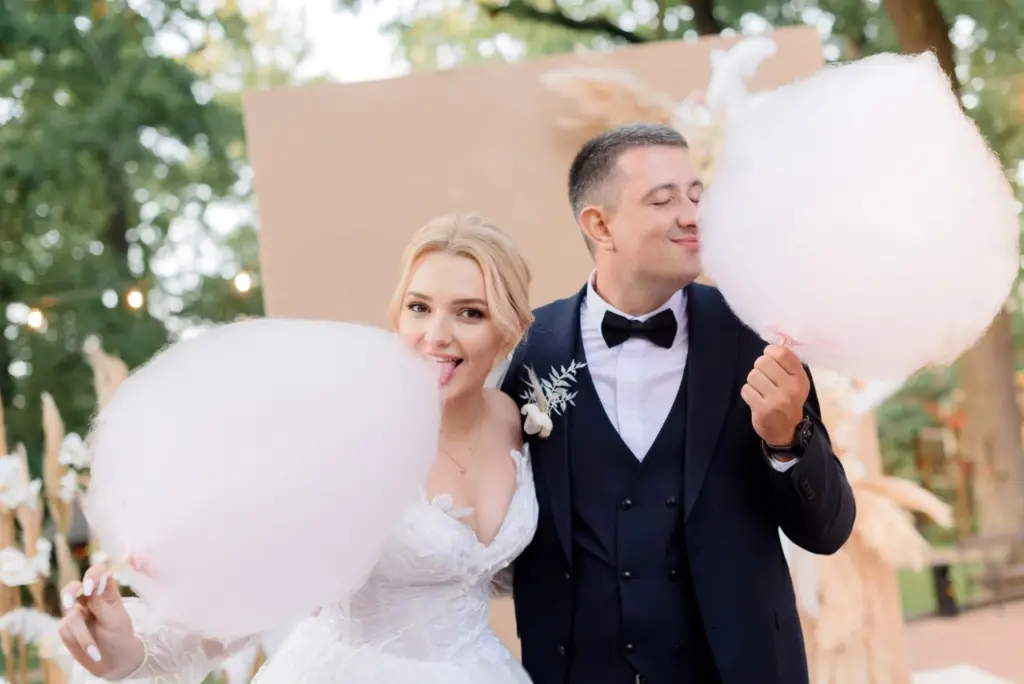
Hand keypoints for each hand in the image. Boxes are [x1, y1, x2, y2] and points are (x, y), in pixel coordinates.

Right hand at [58, 563, 144, 678]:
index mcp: (106, 592)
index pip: (97, 574)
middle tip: (70, 603)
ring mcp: (76, 613)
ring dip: (83, 635)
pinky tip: (92, 651)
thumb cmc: (120, 636)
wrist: (115, 661)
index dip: (92, 574)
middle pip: (73, 587)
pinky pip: (66, 630)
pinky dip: (79, 641)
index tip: (90, 586)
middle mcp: (89, 599)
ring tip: (94, 651)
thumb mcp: (115, 620)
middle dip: (69, 593)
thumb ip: (101, 603)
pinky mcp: (67, 628)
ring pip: (71, 615)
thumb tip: (93, 585)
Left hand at [740, 344, 809, 446]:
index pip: (782, 353)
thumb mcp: (794, 380)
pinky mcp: (763, 410)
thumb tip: (779, 339)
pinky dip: (748, 393)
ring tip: (761, 389)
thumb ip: (787, 361)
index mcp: (800, 378)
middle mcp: (791, 388)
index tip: (770, 358)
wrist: (786, 430)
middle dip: (759, 368)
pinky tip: (756, 398)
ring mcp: (777, 400)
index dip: (770, 352)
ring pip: (752, 376)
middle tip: (764, 377)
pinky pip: (746, 390)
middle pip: (763, 362)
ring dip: (753, 381)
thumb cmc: (787, 399)